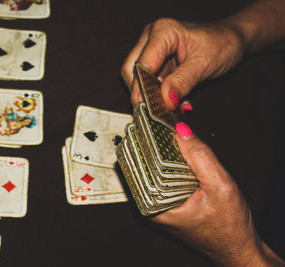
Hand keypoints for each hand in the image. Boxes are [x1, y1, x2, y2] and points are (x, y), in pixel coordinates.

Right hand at [121, 18, 243, 107]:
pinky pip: (150, 82)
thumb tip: (166, 99)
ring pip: (139, 79)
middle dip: (143, 93)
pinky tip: (175, 101)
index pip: (142, 63)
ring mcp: (153, 50)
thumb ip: (183, 81)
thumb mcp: (204, 63)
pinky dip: (160, 95)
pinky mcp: (157, 62)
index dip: (142, 87)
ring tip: (172, 106)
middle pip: (132, 70)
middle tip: (157, 111)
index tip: (149, 108)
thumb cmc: (222, 43)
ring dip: (153, 96)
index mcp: (162, 31)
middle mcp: (152, 38)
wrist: (233, 40)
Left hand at [151, 122, 284, 266]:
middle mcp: (150, 205)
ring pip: (153, 168)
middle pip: (143, 164)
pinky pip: (163, 175)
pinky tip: (175, 148)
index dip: (145, 140)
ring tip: (166, 130)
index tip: (151, 120)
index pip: (139, 164)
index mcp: (153, 206)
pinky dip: (170, 161)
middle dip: (152, 142)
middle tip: (159, 120)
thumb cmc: (229, 227)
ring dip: (161, 149)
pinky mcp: (167, 201)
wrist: (236, 247)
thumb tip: (180, 130)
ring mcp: (157, 203)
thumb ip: (201, 157)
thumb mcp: (220, 187)